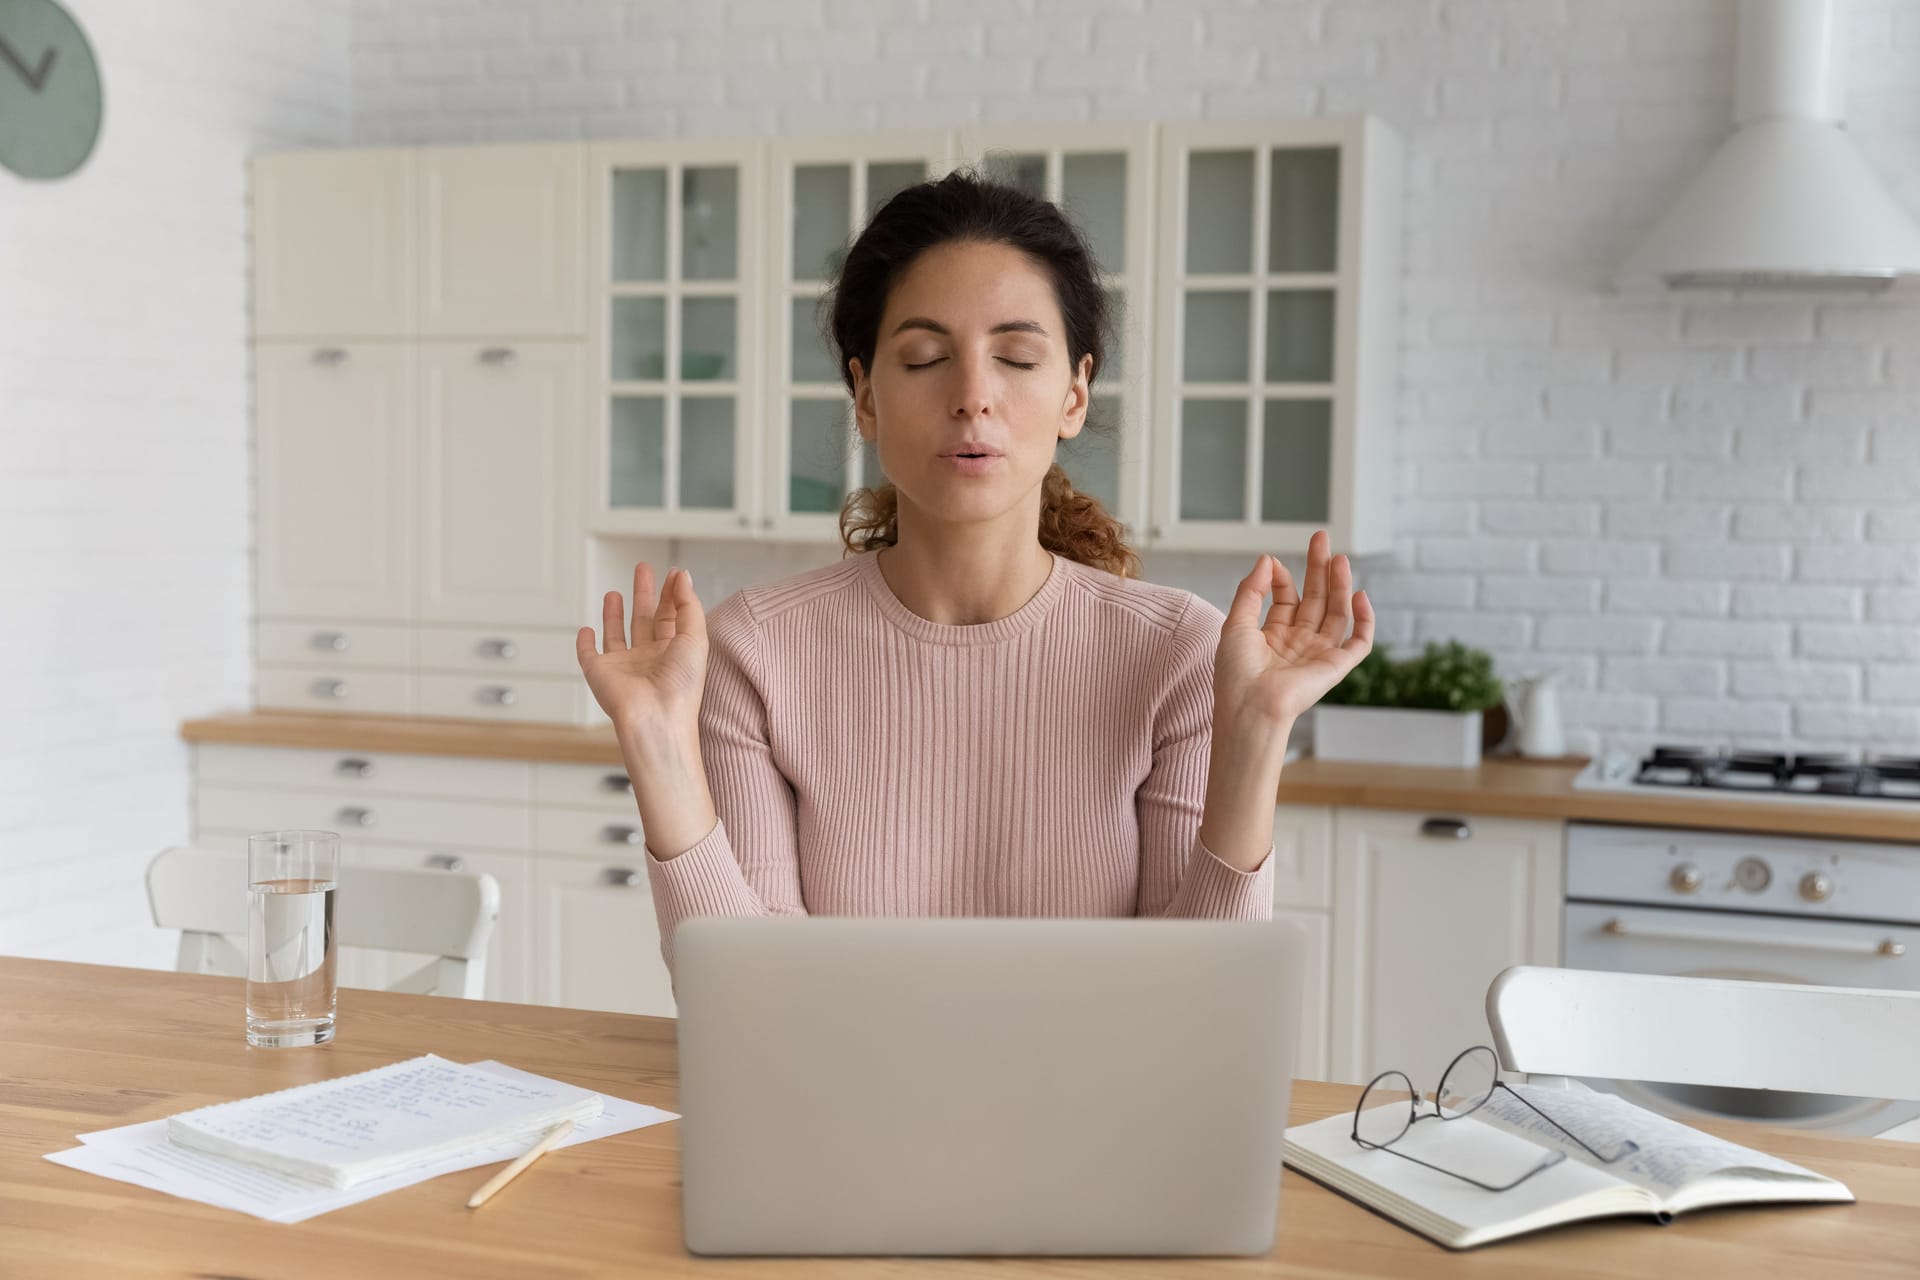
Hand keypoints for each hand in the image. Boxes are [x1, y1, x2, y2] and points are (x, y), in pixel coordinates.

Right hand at [575, 564, 707, 740]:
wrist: (655, 717)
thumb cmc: (682, 685)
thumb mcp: (696, 637)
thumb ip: (689, 605)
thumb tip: (683, 576)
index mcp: (673, 651)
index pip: (672, 616)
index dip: (672, 594)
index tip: (674, 573)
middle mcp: (649, 659)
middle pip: (645, 619)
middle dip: (644, 594)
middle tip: (643, 568)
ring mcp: (623, 666)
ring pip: (617, 635)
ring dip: (615, 615)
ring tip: (615, 593)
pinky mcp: (599, 673)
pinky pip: (589, 655)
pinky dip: (585, 643)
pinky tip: (586, 630)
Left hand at [1214, 530, 1373, 731]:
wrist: (1249, 708)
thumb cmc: (1236, 674)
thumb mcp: (1236, 623)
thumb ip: (1251, 590)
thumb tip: (1266, 559)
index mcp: (1272, 637)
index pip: (1286, 599)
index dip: (1280, 579)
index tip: (1272, 564)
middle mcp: (1298, 643)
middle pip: (1314, 599)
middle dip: (1318, 568)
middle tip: (1321, 538)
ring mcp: (1318, 653)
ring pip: (1336, 612)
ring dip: (1340, 585)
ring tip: (1339, 558)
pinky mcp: (1336, 665)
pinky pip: (1359, 641)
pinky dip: (1365, 619)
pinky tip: (1360, 595)